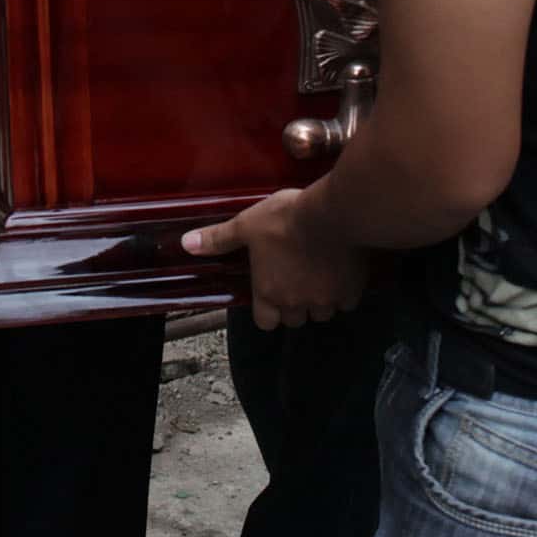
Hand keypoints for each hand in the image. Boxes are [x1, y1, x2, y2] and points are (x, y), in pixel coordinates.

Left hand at [182, 188, 370, 329]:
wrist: (331, 213)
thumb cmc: (285, 219)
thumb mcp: (246, 224)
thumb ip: (219, 239)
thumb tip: (186, 244)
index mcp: (269, 292)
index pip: (266, 322)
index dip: (268, 311)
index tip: (272, 294)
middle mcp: (296, 303)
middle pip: (295, 319)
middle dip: (295, 306)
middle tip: (296, 280)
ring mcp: (325, 300)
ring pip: (322, 313)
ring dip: (320, 300)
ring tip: (319, 276)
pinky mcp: (351, 291)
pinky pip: (347, 302)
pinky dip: (344, 292)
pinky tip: (342, 272)